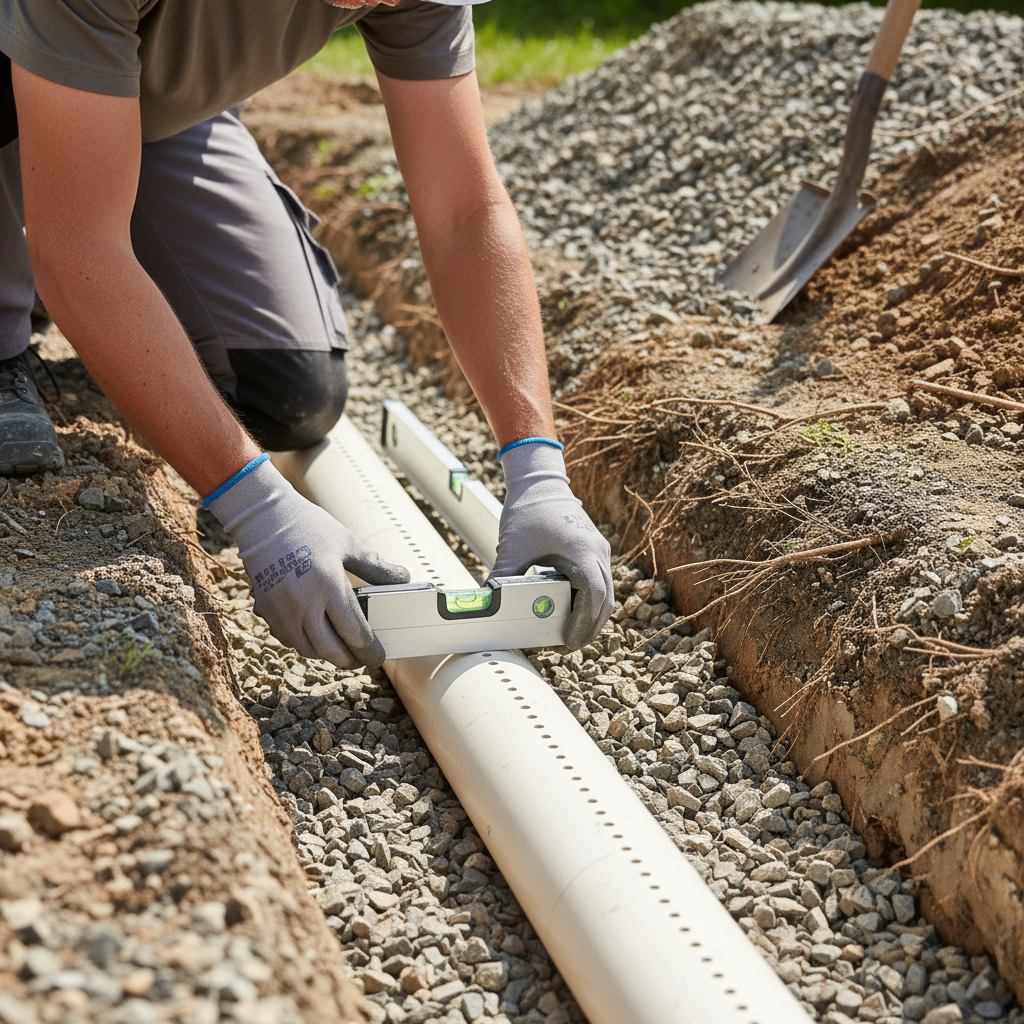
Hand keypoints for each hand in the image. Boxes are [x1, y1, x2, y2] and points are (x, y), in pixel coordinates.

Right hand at [207, 458, 409, 667]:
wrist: (263, 519)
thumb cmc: (310, 528)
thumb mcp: (348, 543)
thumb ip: (376, 567)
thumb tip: (402, 579)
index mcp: (329, 587)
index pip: (354, 633)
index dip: (369, 650)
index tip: (379, 657)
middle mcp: (303, 605)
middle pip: (330, 650)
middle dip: (349, 660)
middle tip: (361, 658)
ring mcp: (282, 610)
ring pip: (307, 649)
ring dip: (326, 653)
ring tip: (340, 647)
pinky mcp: (265, 610)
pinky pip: (287, 639)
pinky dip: (304, 642)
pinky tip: (314, 634)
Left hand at [488, 443, 612, 650]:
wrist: (541, 482)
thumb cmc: (529, 510)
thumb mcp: (513, 547)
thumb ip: (502, 577)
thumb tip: (487, 604)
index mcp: (582, 552)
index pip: (594, 597)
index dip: (583, 624)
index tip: (567, 642)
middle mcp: (597, 552)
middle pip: (606, 601)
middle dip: (590, 627)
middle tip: (568, 647)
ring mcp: (599, 551)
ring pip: (607, 593)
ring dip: (592, 615)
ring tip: (569, 634)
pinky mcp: (595, 550)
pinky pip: (600, 581)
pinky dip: (591, 600)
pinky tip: (571, 611)